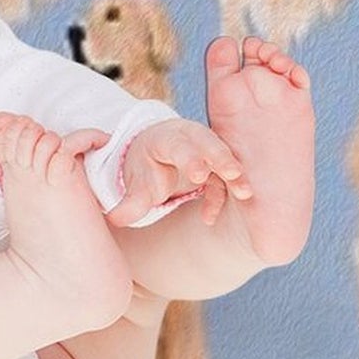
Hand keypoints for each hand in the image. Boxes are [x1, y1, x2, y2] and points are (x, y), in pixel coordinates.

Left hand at [107, 118, 251, 228]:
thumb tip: (114, 219)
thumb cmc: (146, 167)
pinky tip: (208, 218)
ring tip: (244, 193)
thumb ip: (129, 203)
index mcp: (165, 138)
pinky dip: (222, 195)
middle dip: (221, 158)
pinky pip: (224, 178)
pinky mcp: (218, 163)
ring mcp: (207, 149)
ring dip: (235, 175)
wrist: (155, 154)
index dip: (190, 158)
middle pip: (208, 143)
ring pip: (224, 158)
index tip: (199, 175)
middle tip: (233, 174)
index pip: (179, 145)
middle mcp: (190, 139)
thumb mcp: (136, 183)